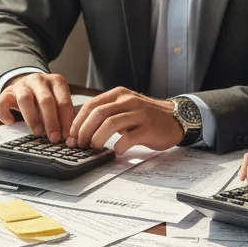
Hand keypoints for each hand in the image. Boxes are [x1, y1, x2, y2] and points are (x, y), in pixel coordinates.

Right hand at [0, 72, 73, 141]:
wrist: (26, 85)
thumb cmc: (45, 98)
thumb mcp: (57, 101)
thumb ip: (62, 114)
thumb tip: (67, 136)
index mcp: (56, 81)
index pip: (63, 101)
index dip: (65, 120)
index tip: (65, 135)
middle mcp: (38, 80)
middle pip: (45, 100)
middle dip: (51, 121)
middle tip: (54, 137)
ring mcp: (21, 84)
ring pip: (25, 99)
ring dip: (32, 118)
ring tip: (38, 132)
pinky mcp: (6, 92)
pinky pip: (1, 102)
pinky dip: (5, 114)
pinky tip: (11, 122)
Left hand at [68, 87, 182, 154]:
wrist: (175, 119)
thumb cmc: (146, 117)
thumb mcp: (125, 108)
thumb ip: (107, 114)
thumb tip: (81, 129)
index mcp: (119, 95)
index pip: (91, 105)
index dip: (78, 122)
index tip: (72, 136)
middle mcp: (128, 101)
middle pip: (98, 113)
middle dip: (84, 131)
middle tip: (80, 144)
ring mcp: (139, 114)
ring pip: (110, 123)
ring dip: (98, 138)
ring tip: (95, 148)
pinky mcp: (148, 128)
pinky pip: (128, 138)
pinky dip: (118, 146)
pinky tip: (116, 151)